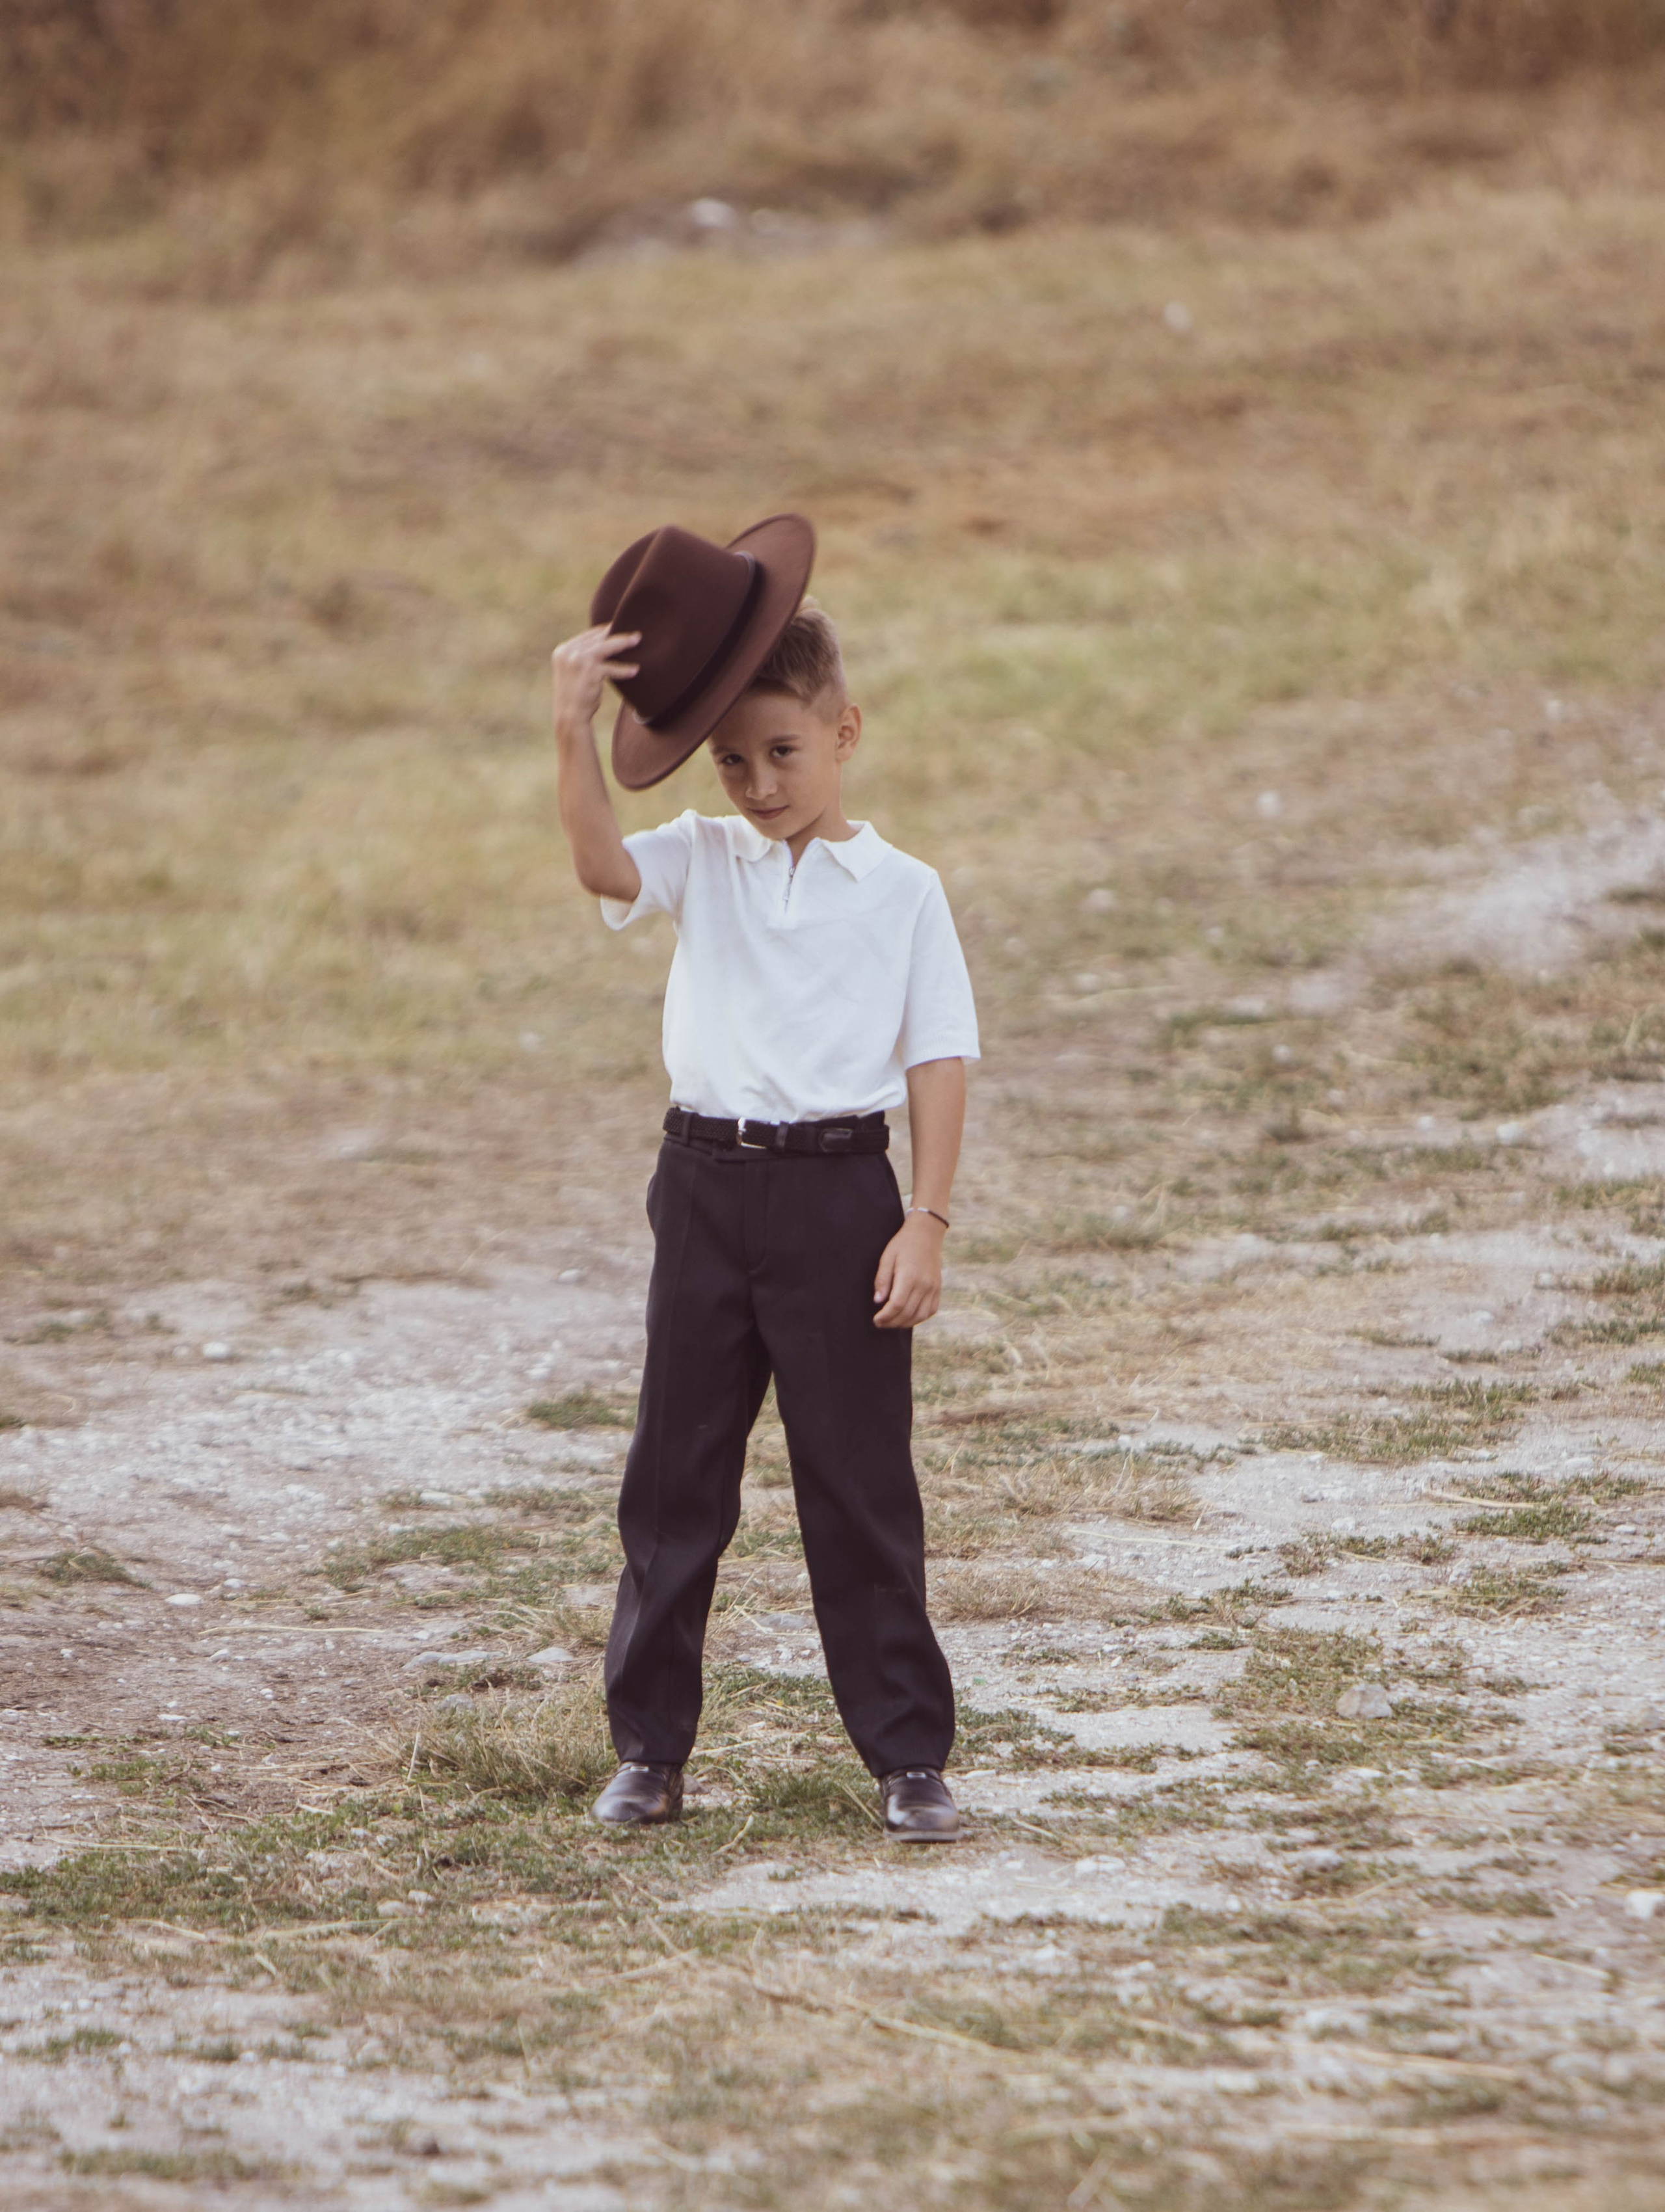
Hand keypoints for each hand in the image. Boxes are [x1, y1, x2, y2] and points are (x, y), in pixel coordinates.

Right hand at [551, 624, 639, 735]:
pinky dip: (624, 670)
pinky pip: (612, 668)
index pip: (588, 635)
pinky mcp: (590, 671)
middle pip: (598, 638)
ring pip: (607, 646)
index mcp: (563, 650)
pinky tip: (635, 670)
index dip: (605, 631)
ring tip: (637, 640)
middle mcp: (568, 652)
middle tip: (634, 632)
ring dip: (624, 642)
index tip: (619, 628)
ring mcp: (578, 660)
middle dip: (617, 633)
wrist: (569, 716)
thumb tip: (602, 643)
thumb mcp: (572, 671)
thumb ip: (581, 656)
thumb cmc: (574, 696)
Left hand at [873, 1212, 945, 1328]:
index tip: (876, 1319)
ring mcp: (933, 1287)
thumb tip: (878, 1301)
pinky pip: (930, 1310)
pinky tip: (908, 1316)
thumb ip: (882, 1280)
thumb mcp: (887, 1257)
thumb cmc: (903, 1244)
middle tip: (880, 1323)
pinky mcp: (938, 1288)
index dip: (885, 1316)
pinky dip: (919, 1318)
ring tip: (892, 1322)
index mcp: (909, 1276)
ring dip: (905, 1323)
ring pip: (920, 1315)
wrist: (926, 1233)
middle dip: (892, 1322)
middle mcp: (924, 1284)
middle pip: (907, 1313)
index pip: (897, 1305)